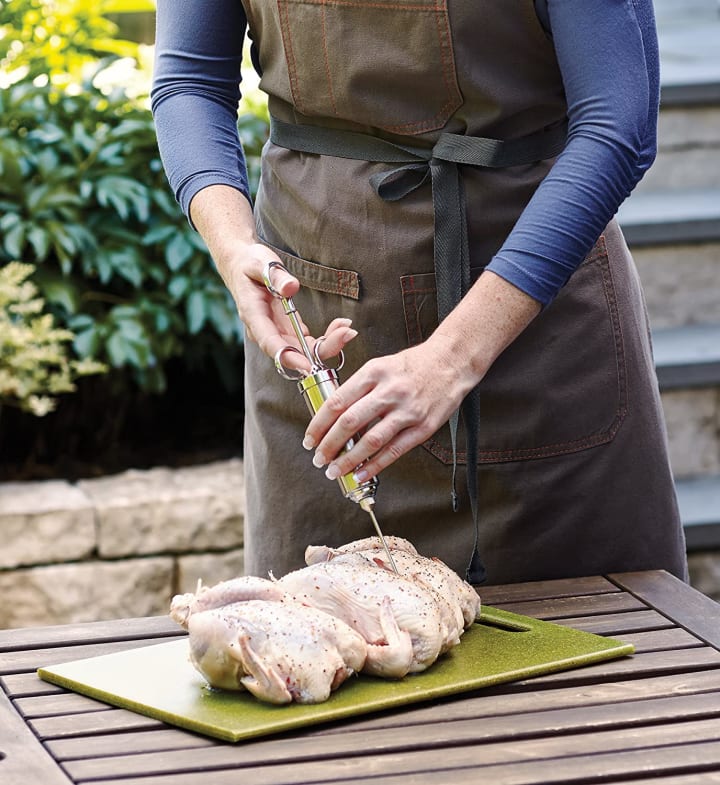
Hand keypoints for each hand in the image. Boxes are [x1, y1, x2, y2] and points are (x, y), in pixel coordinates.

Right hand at [189, 186, 355, 371]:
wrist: (244, 266)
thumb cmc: (250, 264)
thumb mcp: (262, 263)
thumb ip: (276, 276)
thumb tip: (291, 287)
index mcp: (254, 316)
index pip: (270, 343)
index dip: (289, 357)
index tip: (308, 366)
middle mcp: (266, 331)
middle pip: (293, 353)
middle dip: (320, 351)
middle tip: (345, 336)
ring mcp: (278, 333)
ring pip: (304, 351)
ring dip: (329, 345)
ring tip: (348, 330)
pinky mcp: (290, 331)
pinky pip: (310, 343)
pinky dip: (327, 338)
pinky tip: (342, 327)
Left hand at [302, 337, 478, 481]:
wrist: (452, 361)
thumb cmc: (413, 364)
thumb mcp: (381, 365)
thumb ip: (359, 388)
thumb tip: (334, 416)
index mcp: (374, 372)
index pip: (337, 401)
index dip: (319, 424)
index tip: (309, 439)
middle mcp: (389, 391)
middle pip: (350, 422)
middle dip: (329, 445)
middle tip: (318, 459)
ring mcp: (407, 410)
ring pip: (371, 441)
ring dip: (348, 460)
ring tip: (334, 471)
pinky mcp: (423, 427)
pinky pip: (395, 451)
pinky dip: (375, 465)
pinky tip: (361, 474)